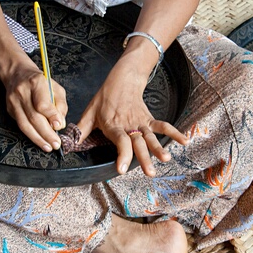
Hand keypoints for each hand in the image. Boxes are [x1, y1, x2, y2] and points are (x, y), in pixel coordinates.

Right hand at [3, 59, 67, 152]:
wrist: (17, 74)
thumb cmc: (40, 82)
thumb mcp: (56, 88)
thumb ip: (60, 105)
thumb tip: (60, 124)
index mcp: (36, 82)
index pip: (42, 104)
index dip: (51, 117)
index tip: (59, 126)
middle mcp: (22, 92)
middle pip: (34, 117)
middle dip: (46, 133)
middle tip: (56, 144)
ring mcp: (13, 101)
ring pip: (25, 125)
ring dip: (38, 138)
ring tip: (48, 147)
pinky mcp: (10, 109)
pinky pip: (21, 125)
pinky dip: (31, 135)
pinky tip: (40, 140)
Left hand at [75, 61, 187, 175]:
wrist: (123, 79)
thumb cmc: (105, 97)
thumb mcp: (89, 112)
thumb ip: (81, 129)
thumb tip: (69, 143)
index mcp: (114, 125)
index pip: (120, 142)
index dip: (122, 155)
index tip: (122, 169)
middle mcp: (129, 125)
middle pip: (138, 143)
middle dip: (144, 158)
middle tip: (150, 173)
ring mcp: (141, 123)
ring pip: (151, 137)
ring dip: (159, 148)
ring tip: (166, 159)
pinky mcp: (149, 119)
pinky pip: (163, 126)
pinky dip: (174, 133)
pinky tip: (184, 141)